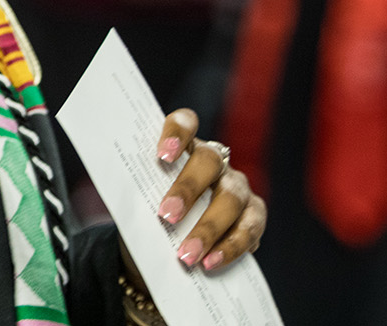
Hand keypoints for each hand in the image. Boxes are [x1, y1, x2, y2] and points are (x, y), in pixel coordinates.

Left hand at [151, 109, 265, 273]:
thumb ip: (141, 197)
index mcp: (183, 147)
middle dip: (187, 189)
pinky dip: (230, 247)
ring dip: (208, 228)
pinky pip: (249, 227)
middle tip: (166, 216)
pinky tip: (211, 262)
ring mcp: (237, 185)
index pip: (184, 123)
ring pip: (231, 198)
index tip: (162, 156)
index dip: (176, 133)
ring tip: (186, 255)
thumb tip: (132, 205)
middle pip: (209, 161)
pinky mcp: (255, 213)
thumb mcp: (142, 202)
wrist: (170, 247)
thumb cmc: (153, 215)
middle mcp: (215, 160)